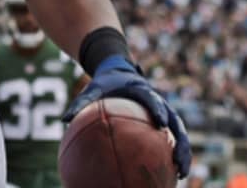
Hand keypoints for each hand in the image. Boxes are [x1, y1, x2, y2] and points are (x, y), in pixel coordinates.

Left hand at [62, 57, 191, 177]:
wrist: (120, 71)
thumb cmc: (106, 82)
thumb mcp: (93, 88)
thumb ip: (80, 101)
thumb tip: (64, 119)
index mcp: (143, 90)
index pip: (153, 100)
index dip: (159, 110)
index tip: (161, 124)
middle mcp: (158, 102)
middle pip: (176, 122)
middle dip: (181, 141)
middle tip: (179, 160)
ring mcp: (164, 113)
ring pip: (179, 134)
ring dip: (182, 152)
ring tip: (181, 174)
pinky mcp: (162, 122)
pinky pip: (169, 139)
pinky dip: (171, 154)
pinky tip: (168, 175)